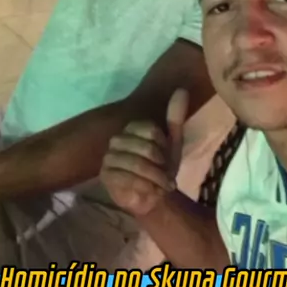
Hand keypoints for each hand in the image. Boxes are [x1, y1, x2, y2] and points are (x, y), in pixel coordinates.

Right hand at [100, 89, 188, 217]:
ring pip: (136, 163)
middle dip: (160, 164)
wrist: (152, 197)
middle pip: (144, 147)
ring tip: (163, 186)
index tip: (167, 158)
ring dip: (155, 177)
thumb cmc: (161, 169)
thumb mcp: (173, 144)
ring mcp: (108, 157)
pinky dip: (145, 186)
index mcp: (132, 128)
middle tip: (166, 174)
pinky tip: (152, 191)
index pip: (151, 129)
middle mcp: (117, 140)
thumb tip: (182, 89)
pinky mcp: (105, 175)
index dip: (163, 146)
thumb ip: (175, 118)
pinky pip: (127, 178)